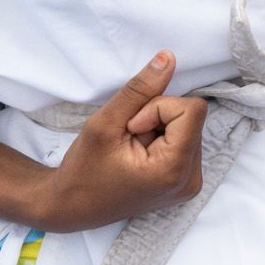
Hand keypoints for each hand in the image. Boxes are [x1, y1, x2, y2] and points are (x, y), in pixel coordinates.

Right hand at [32, 54, 208, 231]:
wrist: (73, 206)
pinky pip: (185, 139)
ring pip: (188, 125)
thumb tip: (169, 58)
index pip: (191, 109)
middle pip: (191, 116)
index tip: (131, 127)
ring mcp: (191, 183)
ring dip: (159, 127)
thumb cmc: (83, 169)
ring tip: (132, 149)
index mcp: (175, 170)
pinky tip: (140, 155)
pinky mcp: (186, 180)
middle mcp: (191, 180)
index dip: (157, 108)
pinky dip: (162, 138)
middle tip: (128, 138)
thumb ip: (140, 90)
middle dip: (157, 118)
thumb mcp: (105, 123)